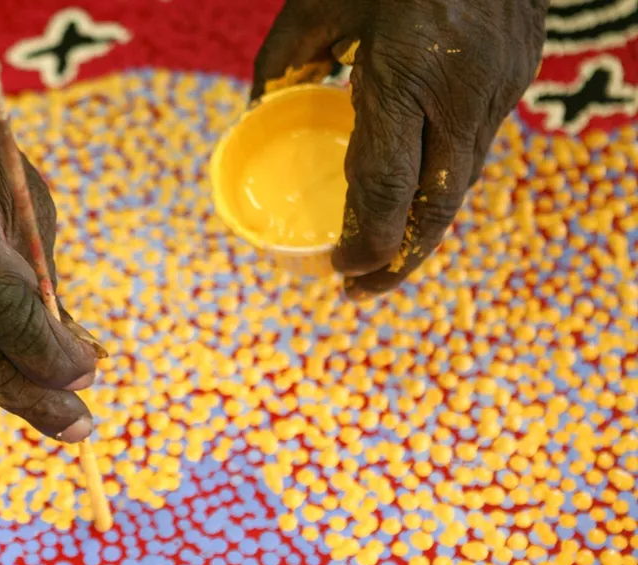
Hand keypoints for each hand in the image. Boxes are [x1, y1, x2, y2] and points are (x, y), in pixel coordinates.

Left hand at [251, 0, 546, 296]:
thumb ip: (284, 57)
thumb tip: (259, 107)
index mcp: (404, 71)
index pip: (387, 183)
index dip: (366, 239)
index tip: (340, 272)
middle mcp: (460, 91)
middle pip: (436, 204)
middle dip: (400, 259)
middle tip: (360, 292)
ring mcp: (499, 86)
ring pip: (464, 182)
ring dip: (426, 230)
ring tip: (386, 261)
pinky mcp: (519, 76)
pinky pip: (478, 147)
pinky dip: (445, 184)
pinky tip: (418, 200)